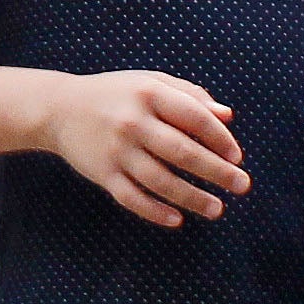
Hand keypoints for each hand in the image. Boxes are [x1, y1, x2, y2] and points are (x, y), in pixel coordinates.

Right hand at [47, 68, 249, 226]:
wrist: (61, 109)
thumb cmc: (117, 95)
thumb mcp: (150, 83)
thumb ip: (189, 96)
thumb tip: (228, 117)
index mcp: (148, 94)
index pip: (194, 117)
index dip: (220, 138)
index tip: (237, 157)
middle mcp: (132, 122)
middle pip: (182, 152)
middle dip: (217, 172)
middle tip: (242, 186)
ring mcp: (116, 151)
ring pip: (161, 181)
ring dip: (193, 198)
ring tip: (218, 209)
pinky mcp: (103, 174)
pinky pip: (133, 199)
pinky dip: (155, 212)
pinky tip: (177, 220)